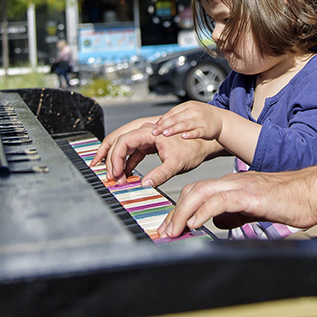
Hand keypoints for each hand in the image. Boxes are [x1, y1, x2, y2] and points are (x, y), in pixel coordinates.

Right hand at [106, 124, 220, 186]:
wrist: (203, 145)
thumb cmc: (192, 149)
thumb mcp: (176, 164)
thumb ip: (160, 174)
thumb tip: (145, 184)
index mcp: (149, 133)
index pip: (124, 141)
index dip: (116, 157)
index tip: (116, 173)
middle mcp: (146, 133)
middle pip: (121, 144)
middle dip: (113, 161)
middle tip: (112, 178)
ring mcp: (147, 139)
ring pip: (126, 149)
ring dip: (120, 164)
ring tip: (119, 180)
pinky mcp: (150, 146)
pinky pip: (133, 154)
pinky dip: (128, 165)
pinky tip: (127, 176)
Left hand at [152, 101, 223, 140]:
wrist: (222, 120)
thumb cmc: (203, 116)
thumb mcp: (191, 111)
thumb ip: (178, 115)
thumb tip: (160, 121)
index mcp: (189, 105)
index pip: (172, 112)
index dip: (162, 120)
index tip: (154, 127)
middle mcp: (194, 111)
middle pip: (176, 118)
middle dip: (164, 125)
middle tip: (155, 132)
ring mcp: (201, 120)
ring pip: (185, 125)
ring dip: (174, 129)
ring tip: (165, 134)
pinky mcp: (207, 129)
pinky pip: (197, 132)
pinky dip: (190, 134)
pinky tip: (183, 137)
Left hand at [157, 167, 316, 237]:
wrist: (312, 192)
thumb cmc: (290, 201)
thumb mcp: (255, 209)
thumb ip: (235, 214)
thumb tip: (217, 223)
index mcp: (233, 185)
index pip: (198, 191)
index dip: (182, 207)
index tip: (172, 226)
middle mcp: (232, 182)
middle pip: (194, 190)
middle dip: (175, 211)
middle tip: (166, 231)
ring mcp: (240, 186)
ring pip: (201, 192)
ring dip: (183, 212)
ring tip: (174, 230)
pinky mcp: (249, 194)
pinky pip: (220, 200)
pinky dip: (203, 211)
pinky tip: (196, 223)